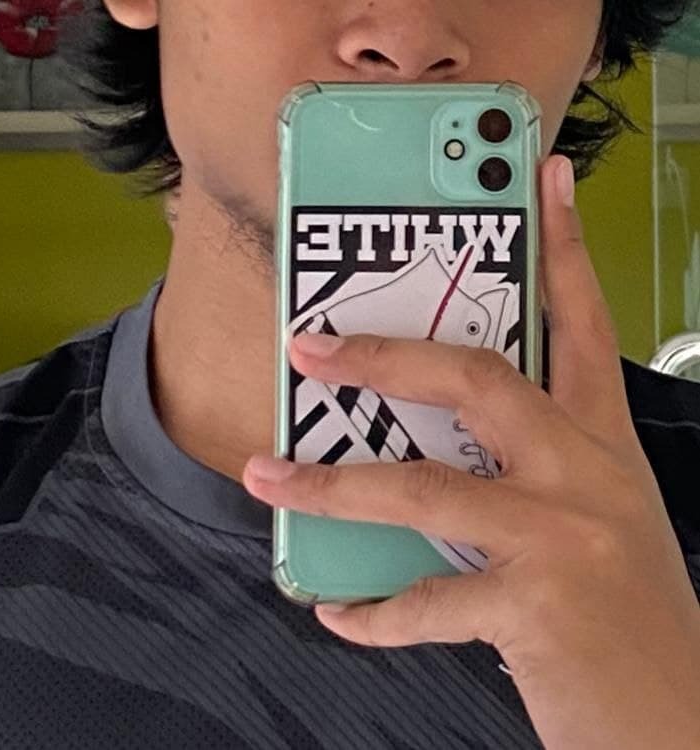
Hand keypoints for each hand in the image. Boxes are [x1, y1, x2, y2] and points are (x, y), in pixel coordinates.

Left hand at [243, 156, 699, 748]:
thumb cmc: (621, 605)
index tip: (538, 176)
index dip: (561, 247)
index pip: (581, 322)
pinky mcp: (538, 607)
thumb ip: (515, 473)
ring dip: (330, 487)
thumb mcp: (586, 516)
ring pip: (425, 489)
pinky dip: (374, 611)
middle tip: (311, 343)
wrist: (676, 716)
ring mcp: (564, 537)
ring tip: (264, 475)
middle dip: (387, 356)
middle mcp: (586, 474)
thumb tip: (407, 452)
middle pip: (481, 380)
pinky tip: (335, 610)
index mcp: (599, 442)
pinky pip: (427, 603)